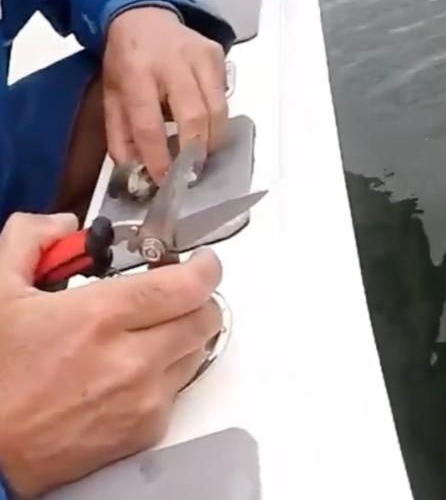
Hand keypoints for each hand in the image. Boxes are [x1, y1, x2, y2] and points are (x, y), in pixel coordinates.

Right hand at [0, 213, 222, 497]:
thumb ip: (29, 242)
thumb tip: (63, 223)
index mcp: (100, 317)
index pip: (189, 285)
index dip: (205, 268)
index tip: (201, 262)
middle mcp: (133, 360)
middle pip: (205, 317)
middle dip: (195, 300)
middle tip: (173, 296)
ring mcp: (144, 399)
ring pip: (197, 353)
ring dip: (182, 336)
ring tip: (146, 334)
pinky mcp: (146, 431)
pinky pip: (178, 391)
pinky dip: (165, 375)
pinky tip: (130, 373)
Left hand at [103, 6, 227, 180]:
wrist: (143, 16)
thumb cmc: (126, 61)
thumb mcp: (111, 96)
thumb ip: (121, 135)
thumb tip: (136, 172)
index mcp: (135, 74)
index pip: (149, 123)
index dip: (158, 156)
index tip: (163, 179)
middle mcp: (170, 63)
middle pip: (193, 117)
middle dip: (194, 151)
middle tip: (191, 170)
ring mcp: (199, 56)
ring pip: (217, 110)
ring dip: (211, 139)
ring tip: (201, 152)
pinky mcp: (217, 54)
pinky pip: (224, 96)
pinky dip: (217, 117)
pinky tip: (205, 121)